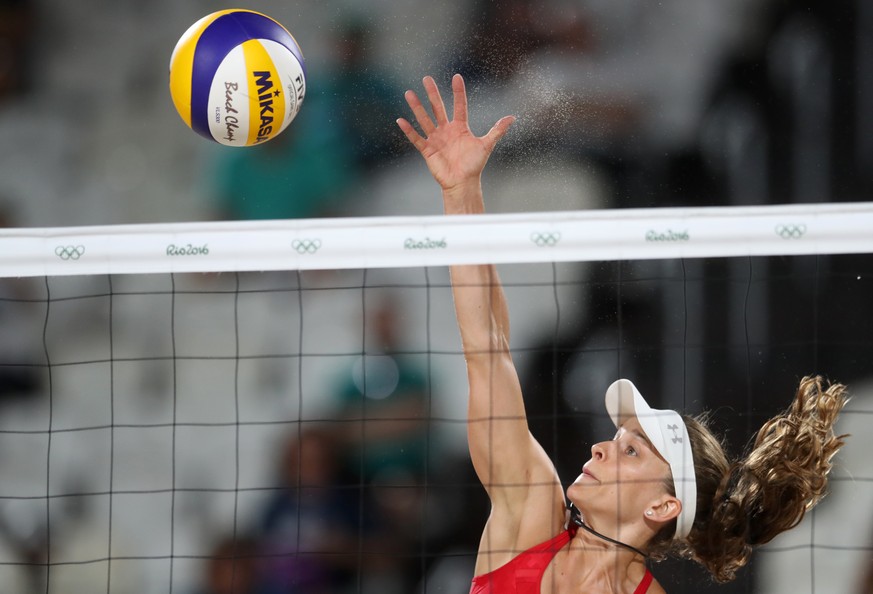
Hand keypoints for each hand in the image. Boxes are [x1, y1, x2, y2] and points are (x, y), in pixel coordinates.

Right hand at [397, 74, 513, 200]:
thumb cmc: (474, 165)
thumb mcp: (487, 145)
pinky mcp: (428, 150)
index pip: (459, 105)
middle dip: (432, 93)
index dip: (458, 92)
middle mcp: (446, 130)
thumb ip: (497, 130)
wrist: (463, 183)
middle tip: (426, 78)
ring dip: (417, 107)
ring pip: (425, 119)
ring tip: (409, 93)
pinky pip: (416, 138)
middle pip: (438, 108)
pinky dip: (409, 130)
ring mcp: (436, 139)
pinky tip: (400, 120)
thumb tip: (512, 117)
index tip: (457, 77)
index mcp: (460, 127)